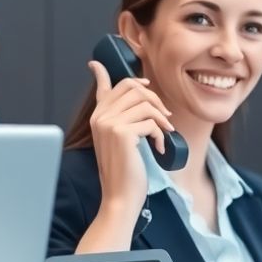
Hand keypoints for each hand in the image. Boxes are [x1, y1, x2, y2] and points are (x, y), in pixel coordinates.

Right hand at [86, 60, 174, 219]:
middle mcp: (100, 117)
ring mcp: (109, 123)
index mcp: (98, 118)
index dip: (101, 73)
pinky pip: (152, 122)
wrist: (120, 196)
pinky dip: (161, 136)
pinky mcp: (122, 133)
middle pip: (132, 88)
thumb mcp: (123, 142)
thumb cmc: (125, 172)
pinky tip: (158, 149)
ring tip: (165, 134)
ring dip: (162, 119)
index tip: (95, 64)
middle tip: (165, 118)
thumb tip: (141, 102)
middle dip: (155, 99)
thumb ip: (125, 120)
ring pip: (146, 104)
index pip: (103, 88)